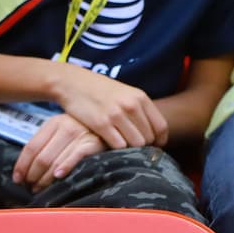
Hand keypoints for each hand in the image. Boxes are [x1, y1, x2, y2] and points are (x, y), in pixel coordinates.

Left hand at [14, 113, 103, 190]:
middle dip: (33, 176)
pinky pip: (75, 157)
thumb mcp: (62, 131)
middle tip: (30, 188)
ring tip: (40, 189)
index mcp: (54, 122)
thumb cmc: (84, 132)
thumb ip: (46, 145)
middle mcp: (65, 126)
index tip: (18, 179)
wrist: (113, 123)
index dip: (22, 166)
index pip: (31, 147)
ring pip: (55, 161)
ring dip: (45, 179)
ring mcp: (80, 134)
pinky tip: (58, 176)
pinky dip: (65, 167)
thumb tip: (24, 171)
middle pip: (41, 157)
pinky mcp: (93, 142)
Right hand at [49, 63, 168, 149]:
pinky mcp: (101, 124)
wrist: (73, 83)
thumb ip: (139, 109)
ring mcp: (117, 115)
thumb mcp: (125, 93)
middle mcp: (132, 106)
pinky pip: (118, 145)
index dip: (160, 140)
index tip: (154, 147)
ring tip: (121, 147)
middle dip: (143, 146)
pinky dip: (116, 150)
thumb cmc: (100, 90)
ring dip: (130, 149)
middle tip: (133, 148)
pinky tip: (110, 146)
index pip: (161, 126)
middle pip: (149, 138)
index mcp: (140, 98)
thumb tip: (151, 132)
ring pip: (136, 144)